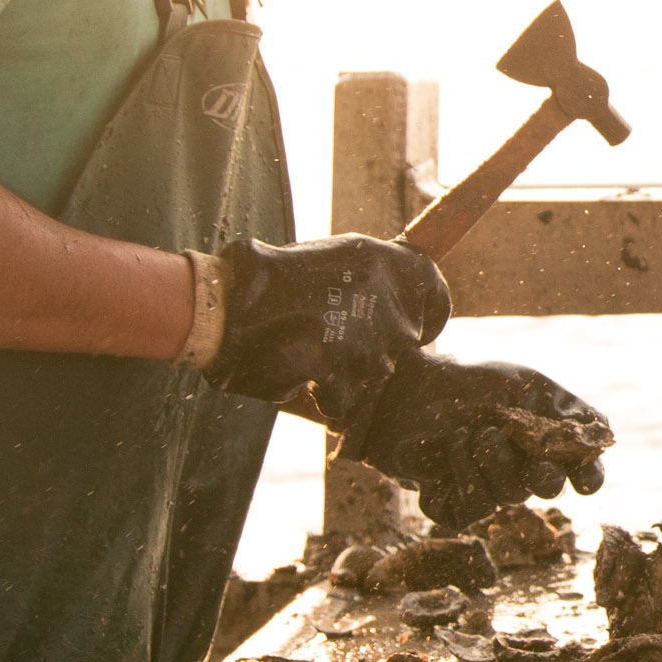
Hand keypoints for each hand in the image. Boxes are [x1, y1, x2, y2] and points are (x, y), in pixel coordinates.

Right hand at [205, 236, 448, 431]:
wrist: (225, 305)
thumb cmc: (274, 281)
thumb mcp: (339, 261)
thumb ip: (377, 283)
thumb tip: (404, 306)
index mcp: (393, 263)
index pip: (435, 300)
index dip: (424, 318)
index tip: (409, 329)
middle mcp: (391, 301)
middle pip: (402, 344)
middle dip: (372, 349)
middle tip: (333, 340)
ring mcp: (370, 341)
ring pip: (373, 373)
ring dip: (345, 373)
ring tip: (305, 352)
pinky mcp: (343, 373)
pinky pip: (346, 401)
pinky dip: (324, 397)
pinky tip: (298, 374)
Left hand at [343, 352, 612, 528]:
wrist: (416, 389)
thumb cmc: (477, 386)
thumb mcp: (530, 385)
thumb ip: (569, 408)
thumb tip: (604, 433)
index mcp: (549, 448)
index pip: (583, 475)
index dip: (588, 478)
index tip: (583, 476)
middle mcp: (523, 475)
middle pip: (546, 488)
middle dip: (539, 470)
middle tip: (524, 447)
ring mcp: (490, 492)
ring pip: (507, 496)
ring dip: (491, 458)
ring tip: (472, 430)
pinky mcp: (454, 507)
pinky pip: (468, 508)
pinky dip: (459, 471)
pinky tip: (450, 446)